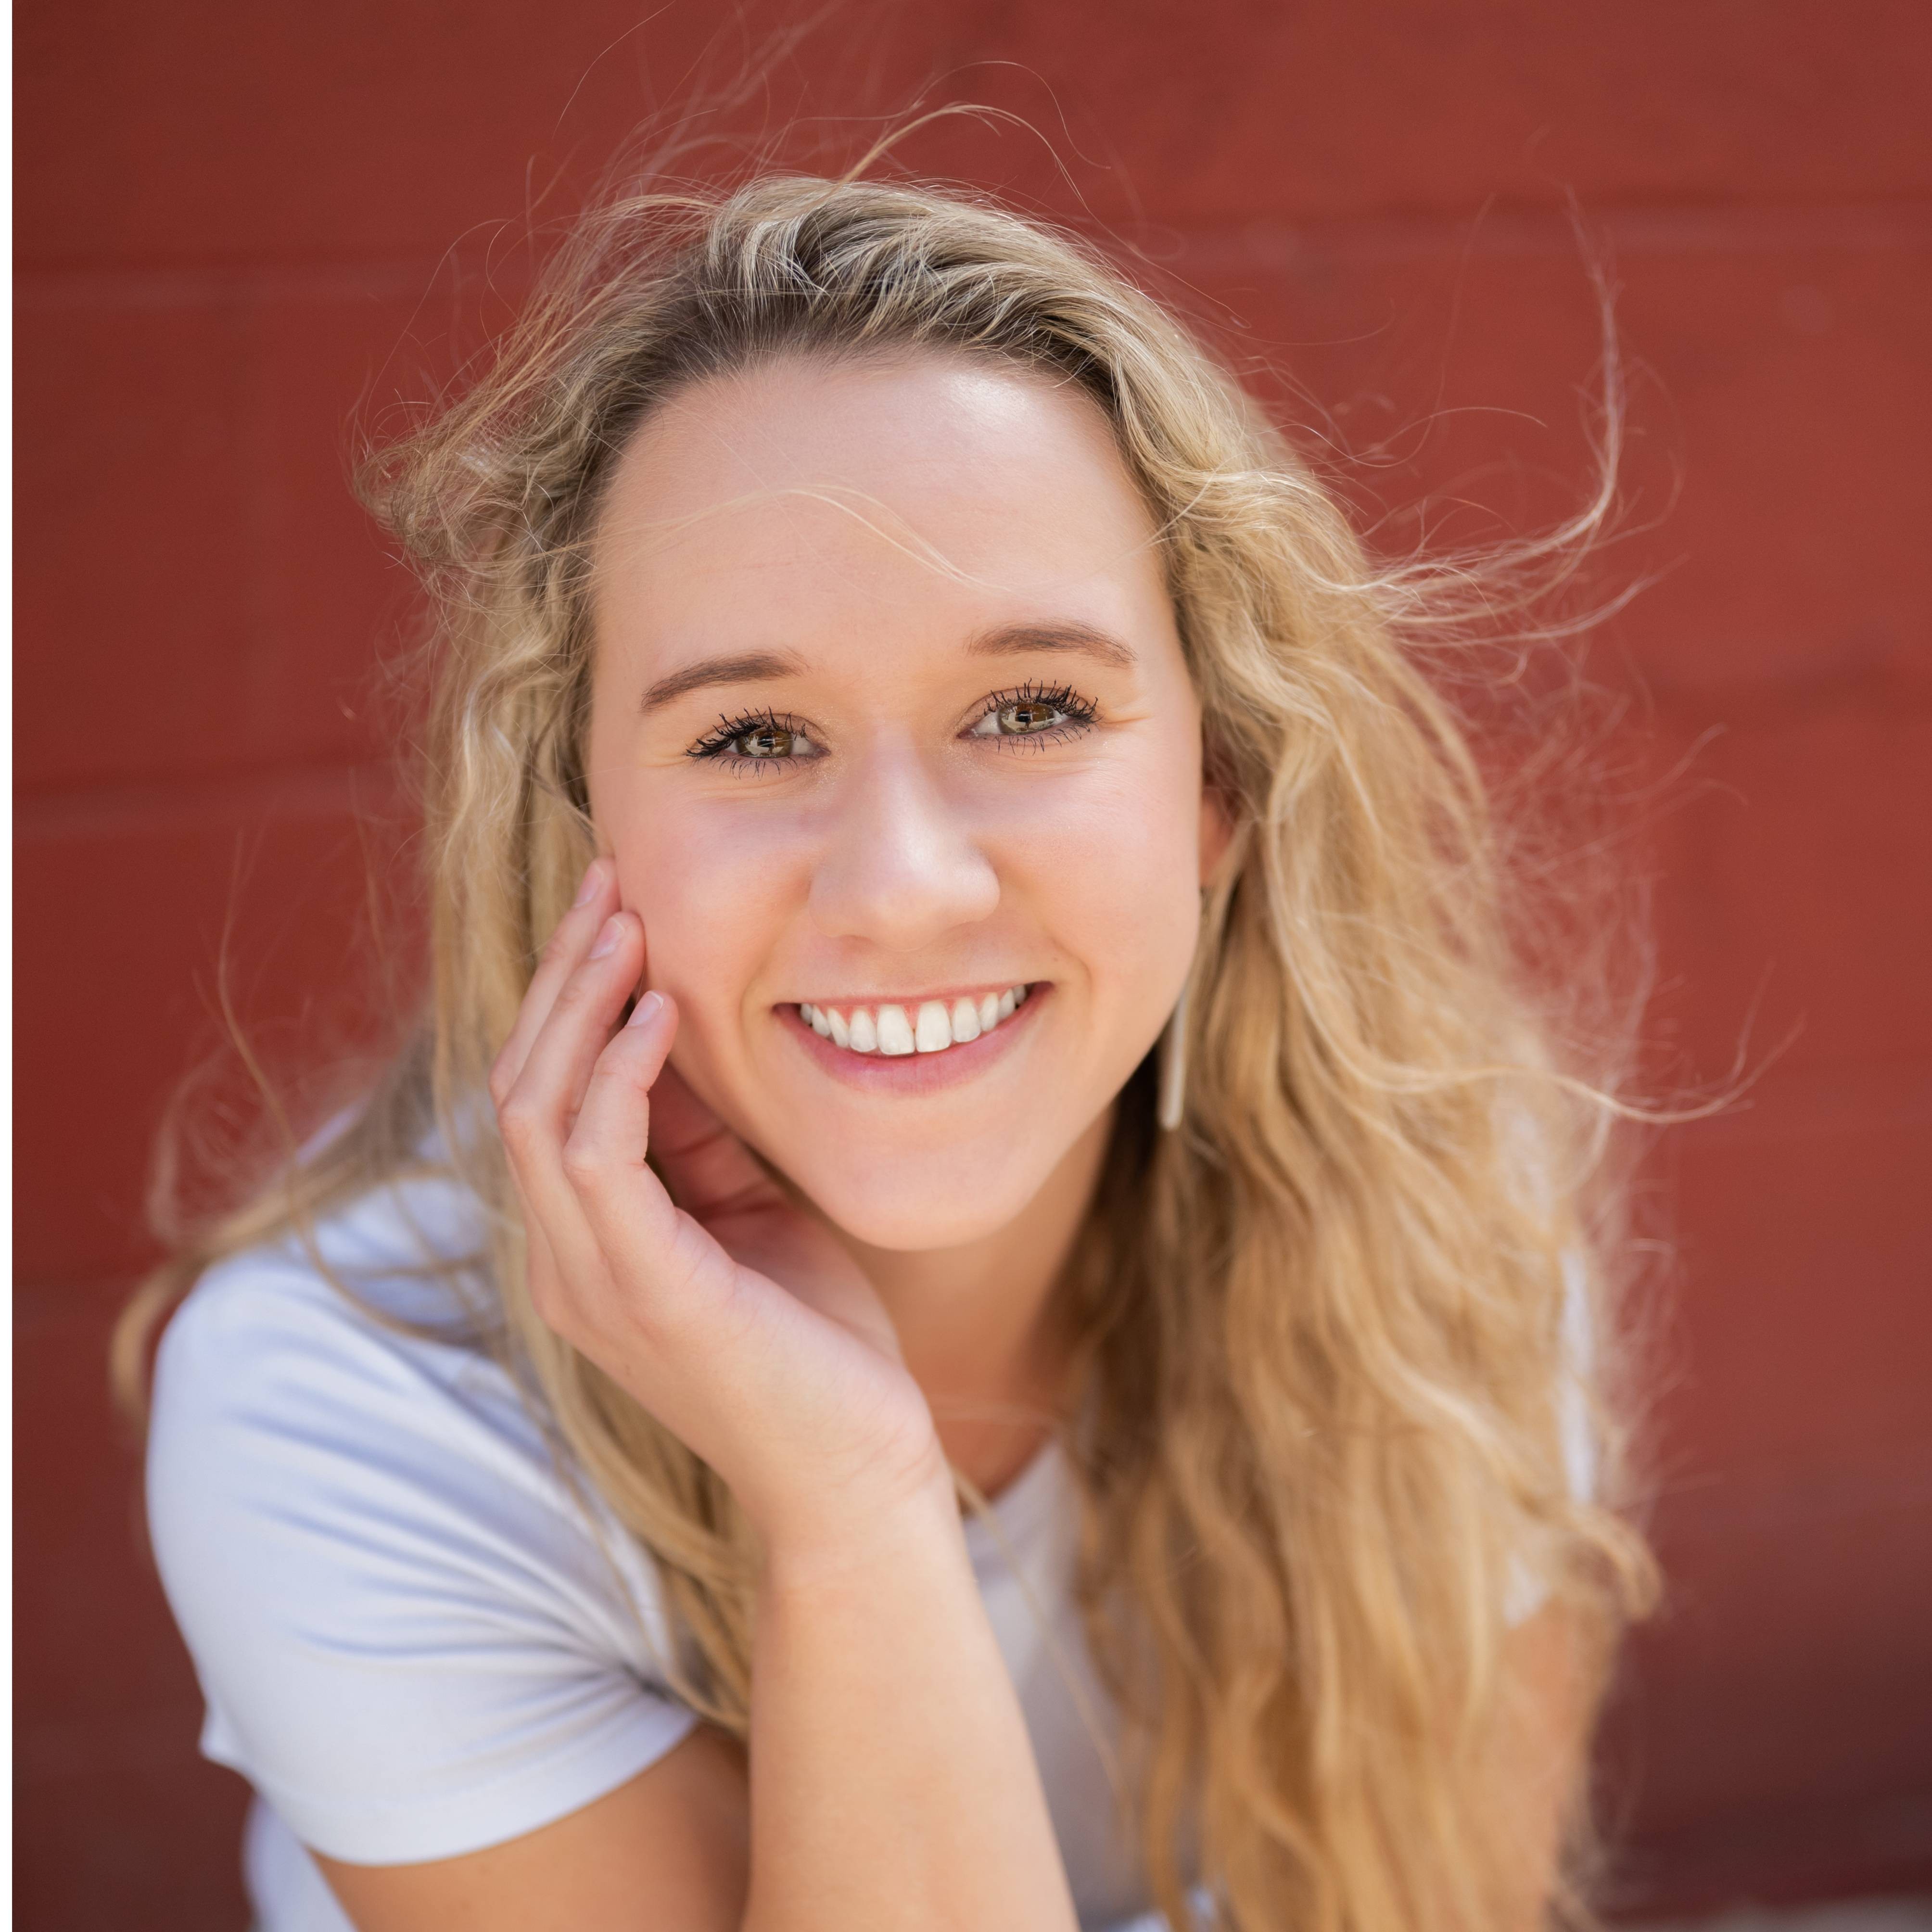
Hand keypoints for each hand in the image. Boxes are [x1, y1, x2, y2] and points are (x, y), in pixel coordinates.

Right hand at [489, 860, 948, 1554]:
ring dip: (579, 1005)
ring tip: (626, 922)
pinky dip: (619, 1076)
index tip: (615, 907)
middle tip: (608, 883)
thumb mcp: (749, 1211)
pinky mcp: (644, 1293)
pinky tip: (660, 1015)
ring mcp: (591, 1282)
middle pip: (519, 1085)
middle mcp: (563, 1261)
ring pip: (537, 1109)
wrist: (856, 1469)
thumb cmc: (815, 1339)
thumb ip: (698, 1140)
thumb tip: (673, 1031)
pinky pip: (597, 1158)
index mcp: (583, 1245)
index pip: (541, 1096)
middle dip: (561, 978)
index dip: (567, 997)